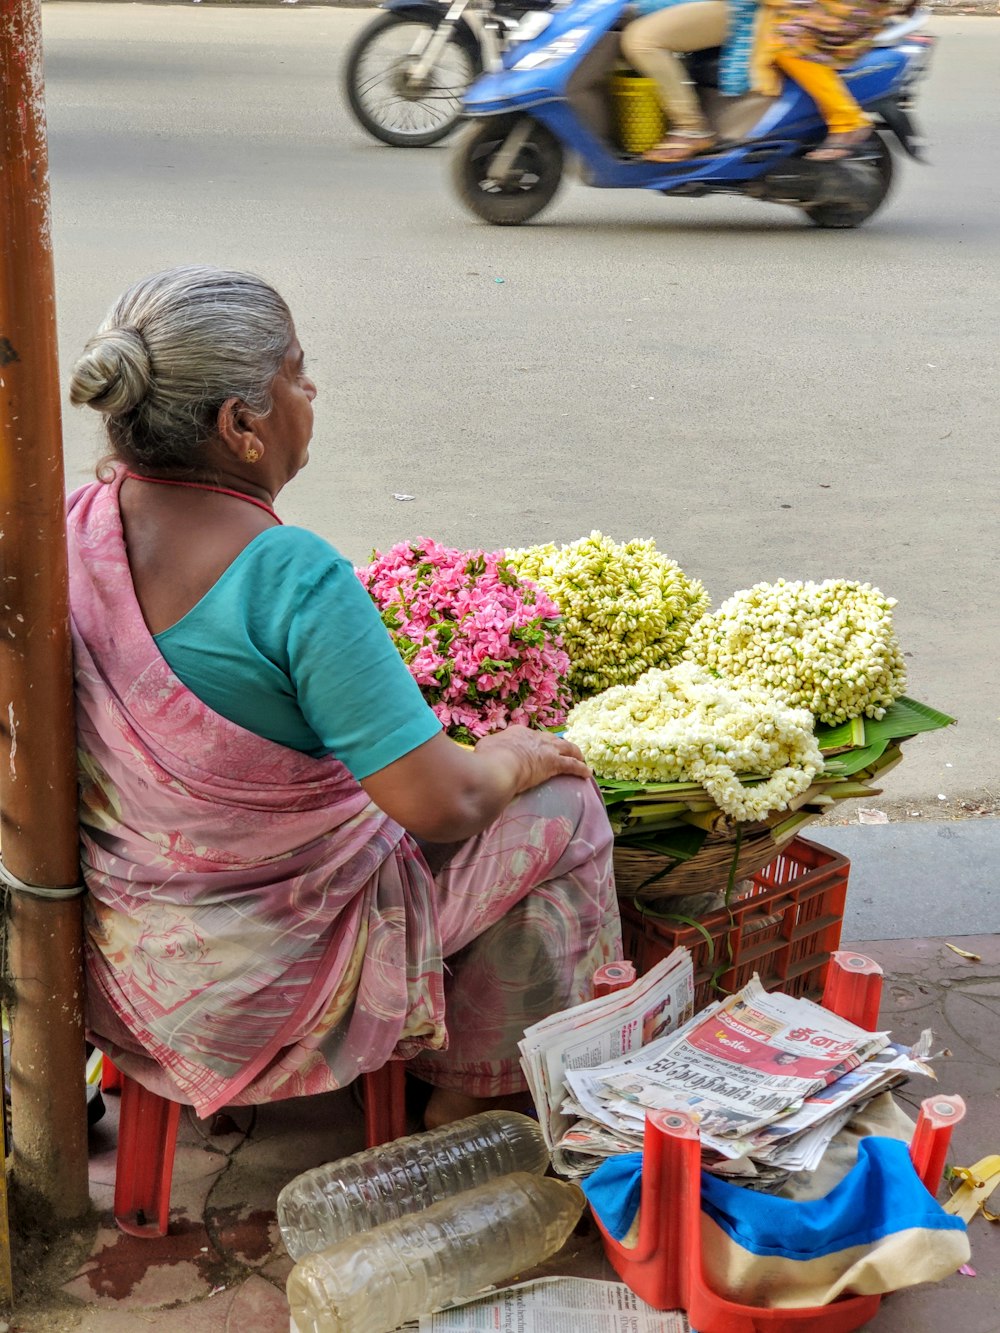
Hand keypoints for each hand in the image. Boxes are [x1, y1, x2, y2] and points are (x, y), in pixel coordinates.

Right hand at [474, 726, 591, 795]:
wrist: (499, 767)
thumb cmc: (488, 759)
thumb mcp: (483, 748)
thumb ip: (488, 747)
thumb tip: (485, 750)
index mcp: (517, 732)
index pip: (529, 735)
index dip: (534, 743)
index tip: (535, 749)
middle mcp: (534, 737)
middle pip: (551, 739)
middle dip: (558, 745)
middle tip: (562, 752)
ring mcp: (546, 749)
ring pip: (567, 748)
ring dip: (575, 753)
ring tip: (581, 759)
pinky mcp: (554, 763)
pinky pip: (572, 765)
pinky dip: (581, 769)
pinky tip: (587, 773)